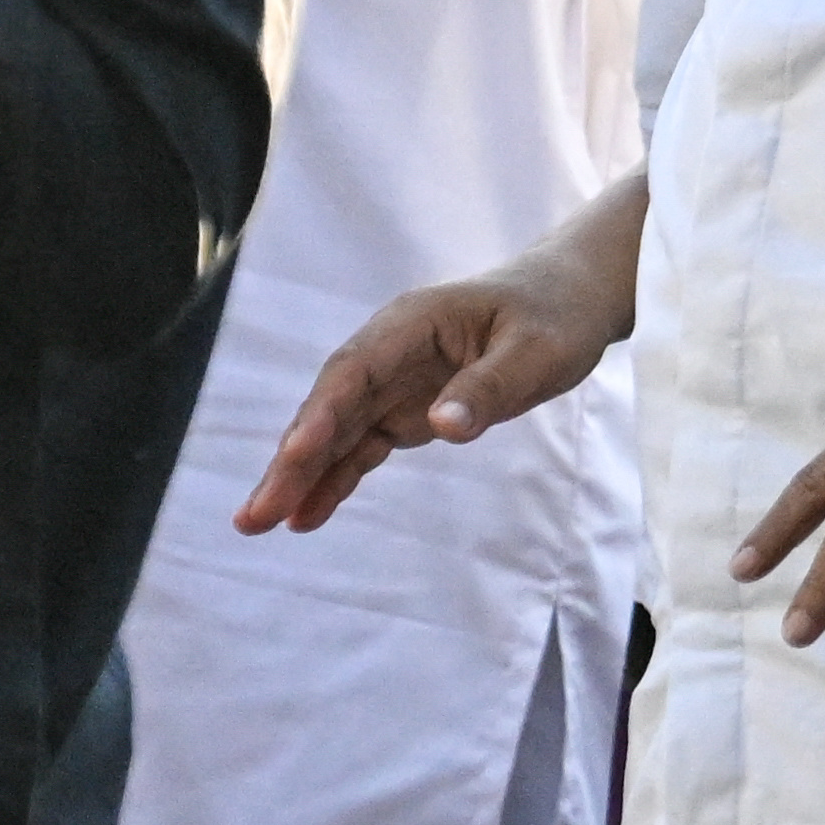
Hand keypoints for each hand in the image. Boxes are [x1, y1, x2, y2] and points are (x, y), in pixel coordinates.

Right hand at [234, 240, 632, 534]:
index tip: (293, 457)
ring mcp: (393, 382)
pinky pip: (361, 448)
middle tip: (254, 515)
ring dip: (300, 477)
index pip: (353, 372)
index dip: (321, 415)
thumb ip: (488, 387)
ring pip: (336, 433)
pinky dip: (335, 480)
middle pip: (331, 407)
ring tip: (260, 524)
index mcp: (412, 323)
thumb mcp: (537, 351)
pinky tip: (306, 516)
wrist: (571, 300)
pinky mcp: (406, 410)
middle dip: (292, 461)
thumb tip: (442, 428)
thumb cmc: (556, 315)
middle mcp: (390, 351)